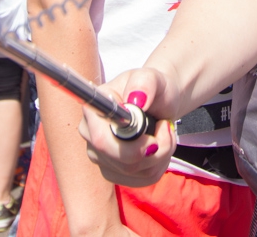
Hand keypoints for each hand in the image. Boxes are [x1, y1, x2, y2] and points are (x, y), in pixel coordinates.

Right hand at [77, 69, 176, 188]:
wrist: (159, 101)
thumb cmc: (153, 87)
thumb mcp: (152, 77)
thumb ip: (144, 83)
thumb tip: (136, 99)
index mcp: (93, 111)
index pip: (101, 141)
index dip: (129, 147)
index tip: (153, 140)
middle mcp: (91, 137)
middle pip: (121, 162)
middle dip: (154, 150)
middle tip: (165, 128)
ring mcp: (101, 157)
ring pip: (135, 173)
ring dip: (161, 155)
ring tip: (164, 132)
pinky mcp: (114, 172)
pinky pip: (142, 179)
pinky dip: (159, 165)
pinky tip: (159, 147)